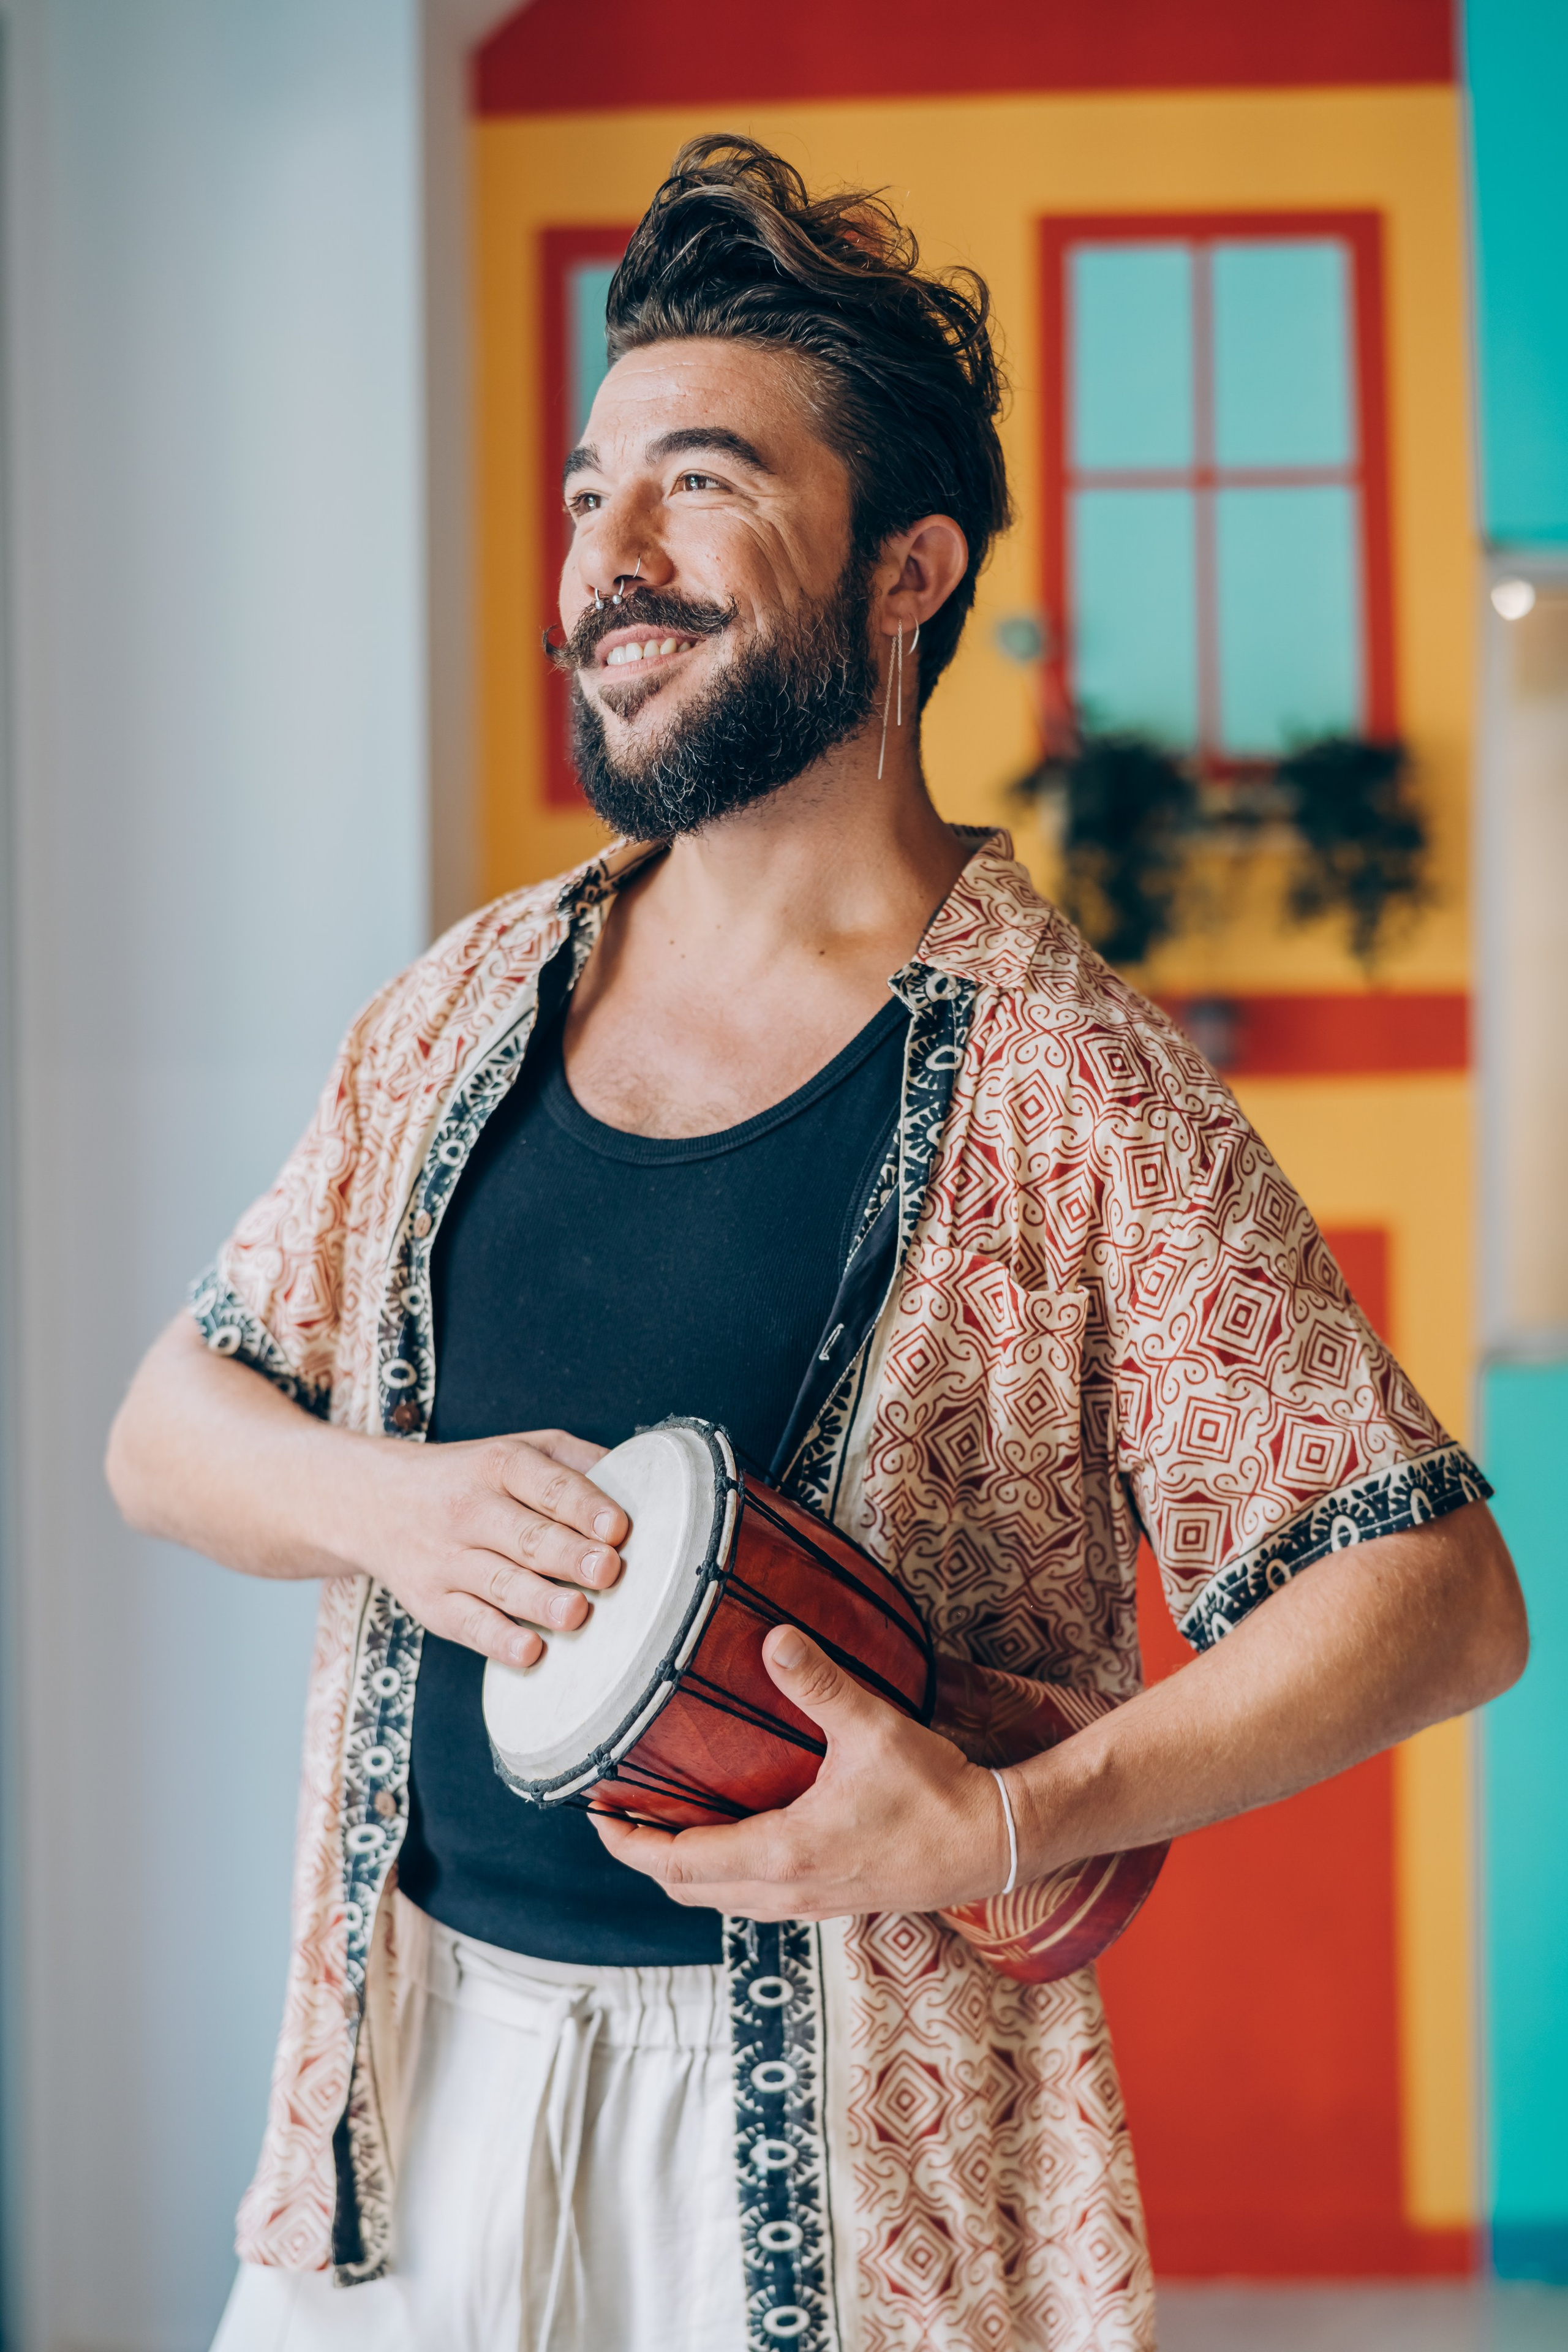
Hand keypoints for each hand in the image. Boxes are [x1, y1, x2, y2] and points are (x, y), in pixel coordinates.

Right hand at [337, 1427, 629, 1667]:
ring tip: (577, 1613)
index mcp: (499, 1465)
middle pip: (526, 1535)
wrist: (377, 1502)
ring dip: (540, 1600)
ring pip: (499, 1583)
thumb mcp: (518, 1448)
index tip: (617, 1526)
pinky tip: (530, 1651)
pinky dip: (498, 1640)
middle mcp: (469, 1509)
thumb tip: (639, 1477)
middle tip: (606, 1570)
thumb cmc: (472, 1478)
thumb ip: (575, 1461)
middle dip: (568, 1554)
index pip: (546, 1484)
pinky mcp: (433, 1604)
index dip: (583, 1505)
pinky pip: (468, 1624)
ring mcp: (448, 1560)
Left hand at [591, 1625, 1012, 1917]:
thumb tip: (774, 1638)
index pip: (678, 1863)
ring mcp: (807, 1903)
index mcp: (782, 1854)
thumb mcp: (874, 1729)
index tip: (596, 1813)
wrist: (990, 1844)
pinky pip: (752, 1896)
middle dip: (645, 1855)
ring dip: (683, 1868)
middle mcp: (785, 1891)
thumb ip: (819, 1684)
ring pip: (720, 1898)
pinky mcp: (828, 1900)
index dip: (628, 1843)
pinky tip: (730, 1832)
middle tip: (616, 1812)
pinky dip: (722, 1873)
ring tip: (661, 1821)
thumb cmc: (935, 1792)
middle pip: (687, 1889)